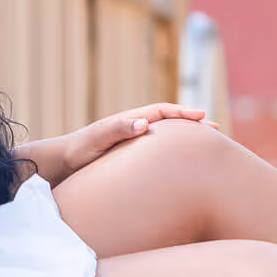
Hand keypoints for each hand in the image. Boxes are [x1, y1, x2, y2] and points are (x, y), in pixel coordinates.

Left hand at [66, 103, 213, 173]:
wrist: (59, 164)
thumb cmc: (76, 152)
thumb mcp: (96, 140)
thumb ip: (117, 130)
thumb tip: (144, 122)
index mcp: (128, 121)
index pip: (162, 112)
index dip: (183, 114)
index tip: (203, 117)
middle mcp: (131, 128)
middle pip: (168, 122)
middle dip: (192, 125)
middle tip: (216, 130)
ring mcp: (130, 141)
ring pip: (164, 136)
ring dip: (185, 139)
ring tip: (206, 147)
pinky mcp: (128, 156)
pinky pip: (156, 151)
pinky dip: (172, 152)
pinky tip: (179, 164)